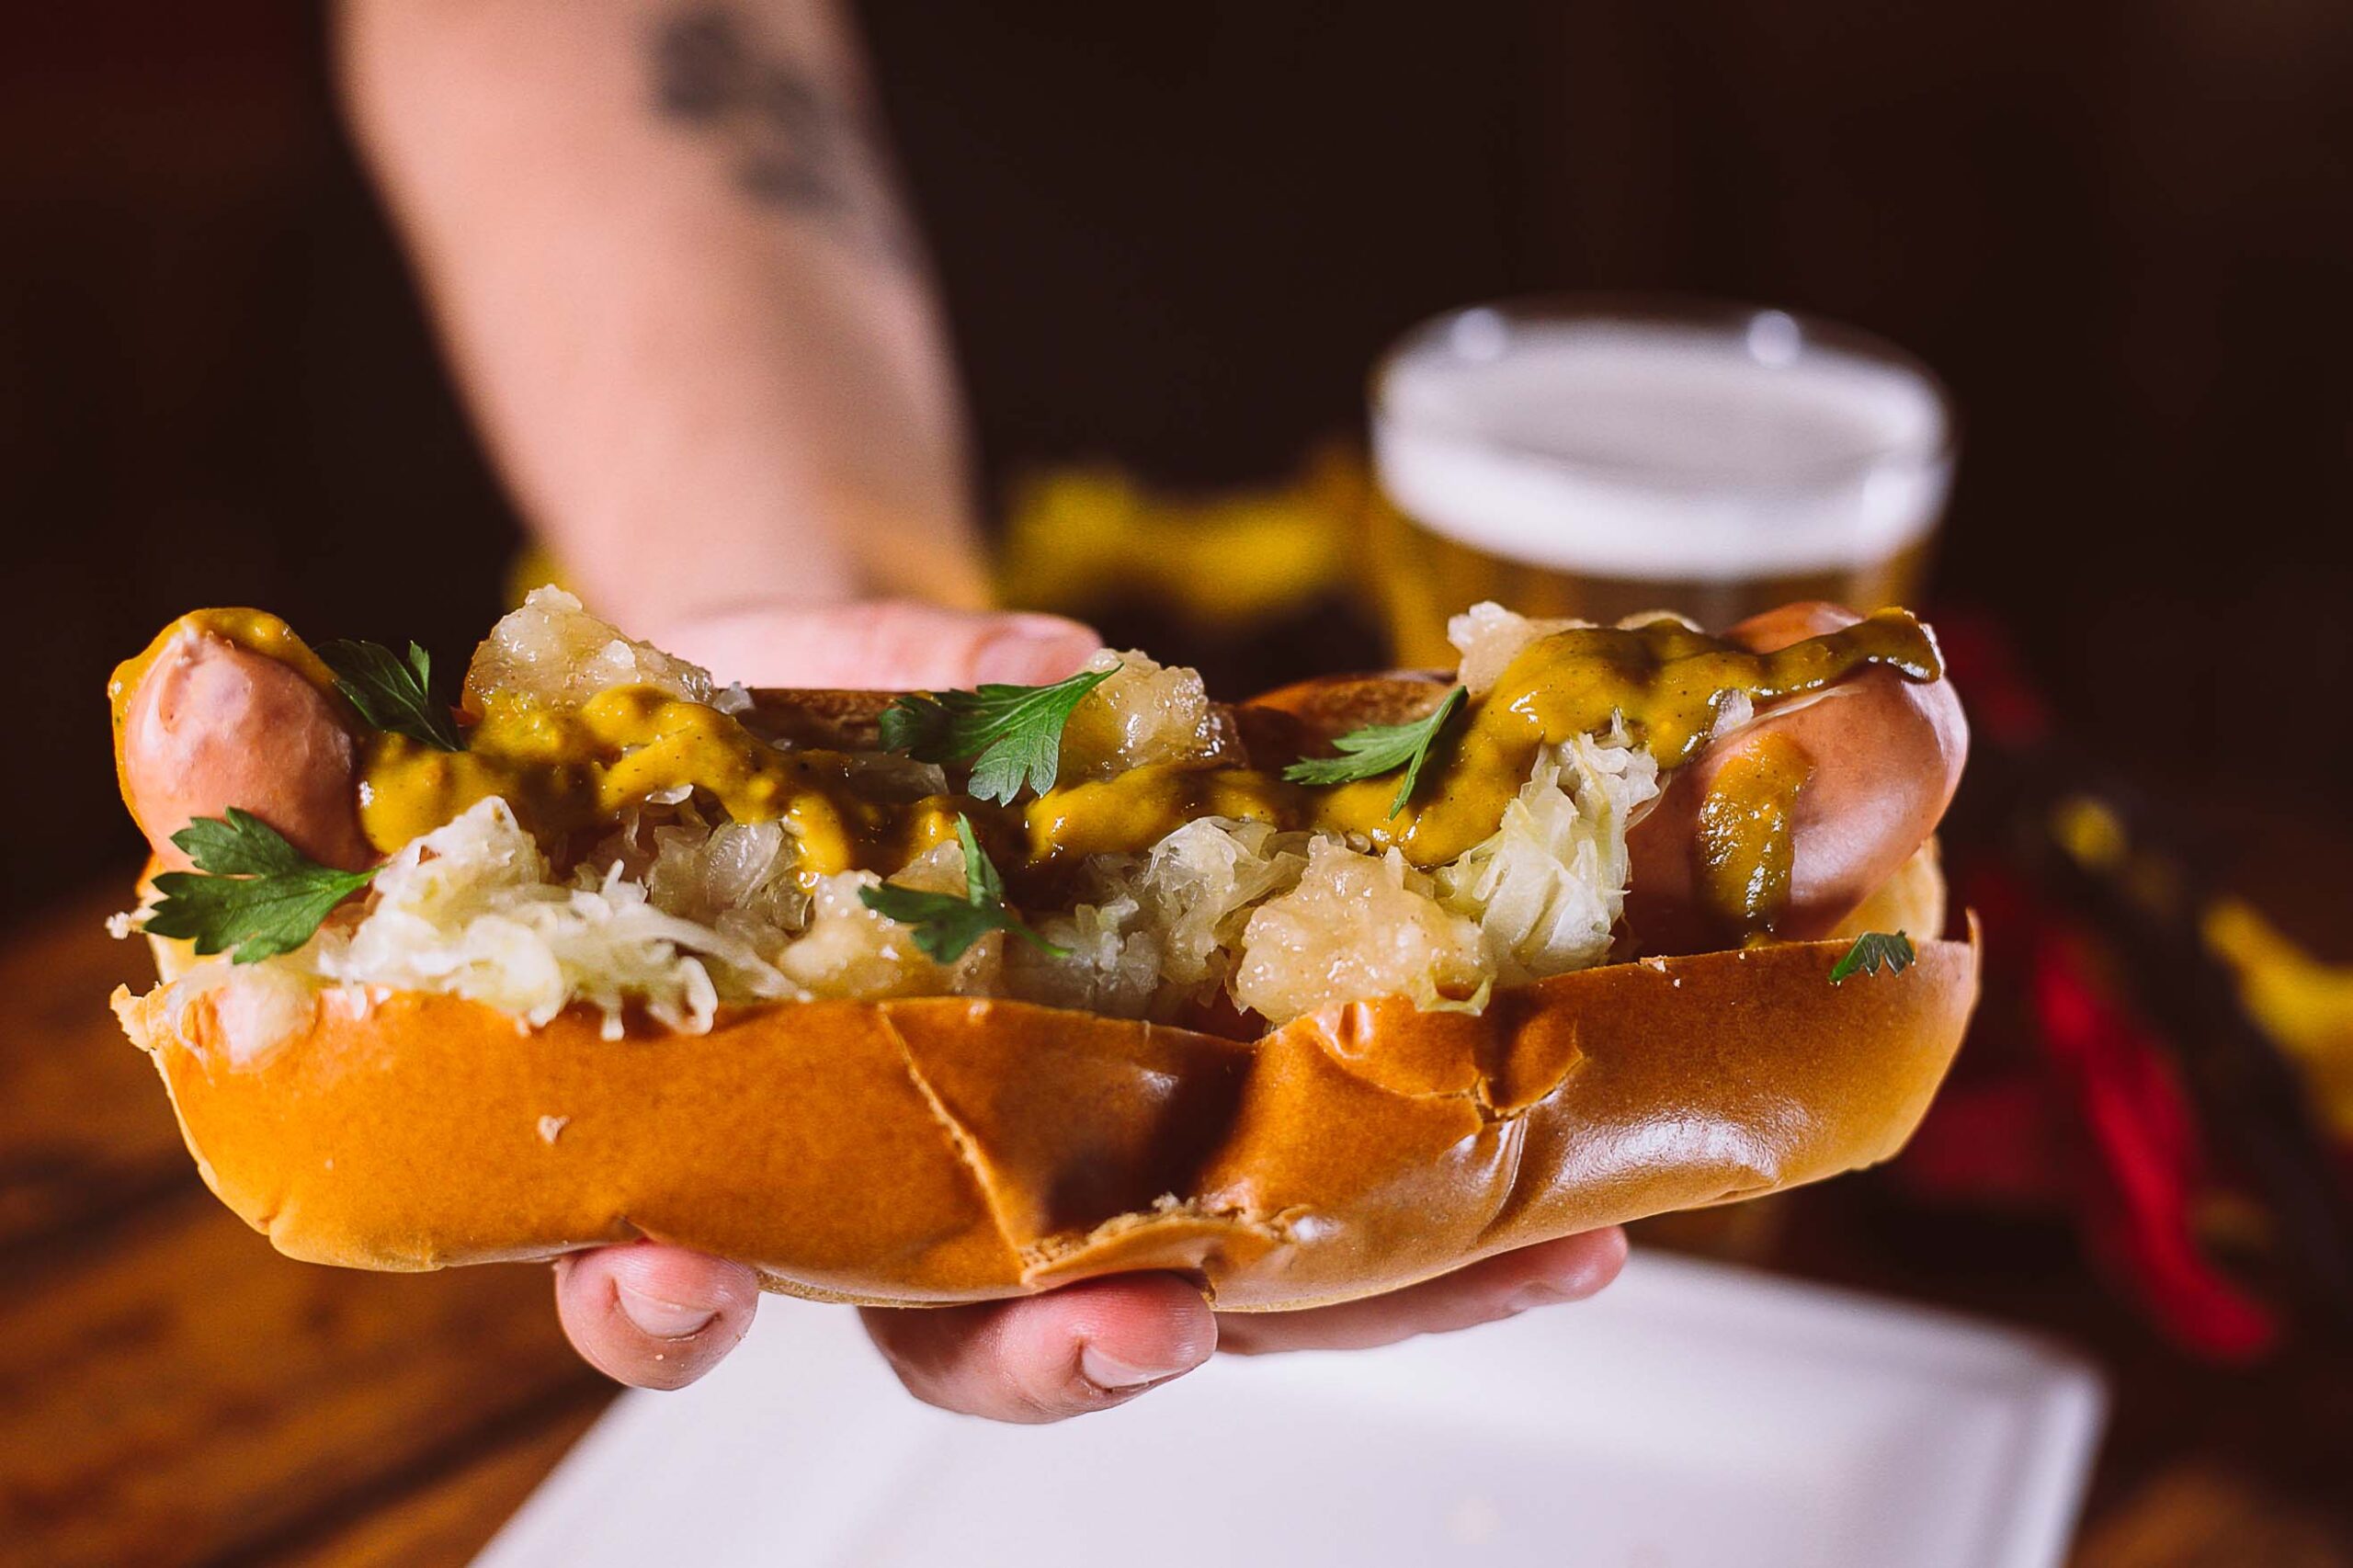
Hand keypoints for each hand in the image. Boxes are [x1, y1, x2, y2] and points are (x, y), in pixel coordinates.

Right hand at [554, 598, 1628, 1416]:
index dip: (669, 1301)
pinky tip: (1557, 1210)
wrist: (859, 710)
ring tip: (1506, 1264)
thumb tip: (1046, 669)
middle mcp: (923, 1193)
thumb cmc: (776, 721)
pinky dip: (1429, 1218)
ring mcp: (1076, 1170)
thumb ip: (880, 680)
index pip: (692, 1257)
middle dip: (1060, 1349)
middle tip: (1139, 1320)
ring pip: (1187, 1294)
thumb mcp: (790, 671)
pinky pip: (1301, 1204)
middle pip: (973, 1334)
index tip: (679, 1275)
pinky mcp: (1194, 1124)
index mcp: (757, 1121)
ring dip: (1344, 1304)